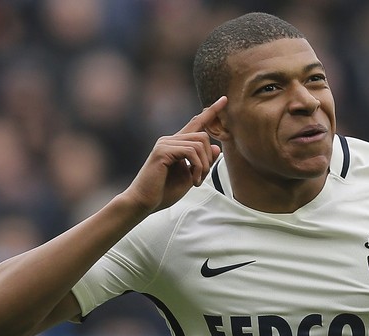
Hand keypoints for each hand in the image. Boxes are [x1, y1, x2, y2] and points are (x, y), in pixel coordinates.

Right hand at [124, 96, 227, 213]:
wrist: (144, 202)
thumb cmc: (165, 192)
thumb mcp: (191, 176)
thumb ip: (203, 162)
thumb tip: (217, 147)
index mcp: (176, 144)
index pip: (196, 123)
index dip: (211, 111)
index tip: (224, 99)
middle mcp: (169, 139)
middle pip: (203, 135)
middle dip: (209, 158)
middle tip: (201, 178)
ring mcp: (165, 143)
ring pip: (199, 143)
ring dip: (204, 165)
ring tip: (197, 181)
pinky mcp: (162, 151)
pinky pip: (191, 151)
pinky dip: (198, 167)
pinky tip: (193, 181)